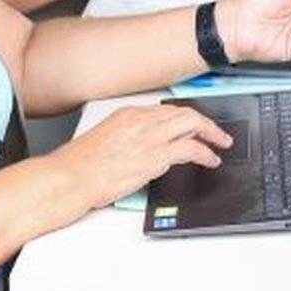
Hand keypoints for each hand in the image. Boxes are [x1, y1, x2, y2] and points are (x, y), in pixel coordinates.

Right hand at [53, 104, 233, 208]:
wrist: (69, 179)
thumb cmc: (79, 167)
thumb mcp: (105, 141)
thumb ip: (128, 139)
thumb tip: (144, 149)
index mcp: (127, 114)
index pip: (166, 111)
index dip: (186, 119)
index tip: (195, 126)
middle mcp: (140, 121)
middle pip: (184, 113)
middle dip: (206, 122)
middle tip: (217, 133)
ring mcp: (149, 137)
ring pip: (193, 124)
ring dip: (212, 134)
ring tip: (221, 144)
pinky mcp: (155, 156)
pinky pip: (191, 149)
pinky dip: (206, 153)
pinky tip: (211, 160)